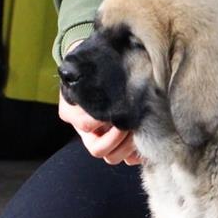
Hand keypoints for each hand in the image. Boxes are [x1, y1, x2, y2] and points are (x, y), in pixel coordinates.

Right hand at [60, 39, 140, 165]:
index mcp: (73, 112)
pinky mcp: (116, 145)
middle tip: (132, 124)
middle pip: (97, 149)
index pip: (85, 125)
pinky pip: (125, 159)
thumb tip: (109, 58)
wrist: (100, 68)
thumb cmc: (96, 63)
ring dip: (127, 147)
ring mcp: (99, 139)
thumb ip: (96, 70)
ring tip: (139, 130)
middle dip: (118, 138)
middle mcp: (84, 130)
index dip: (101, 121)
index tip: (116, 111)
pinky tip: (144, 141)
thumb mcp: (90, 63)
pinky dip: (135, 154)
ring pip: (111, 157)